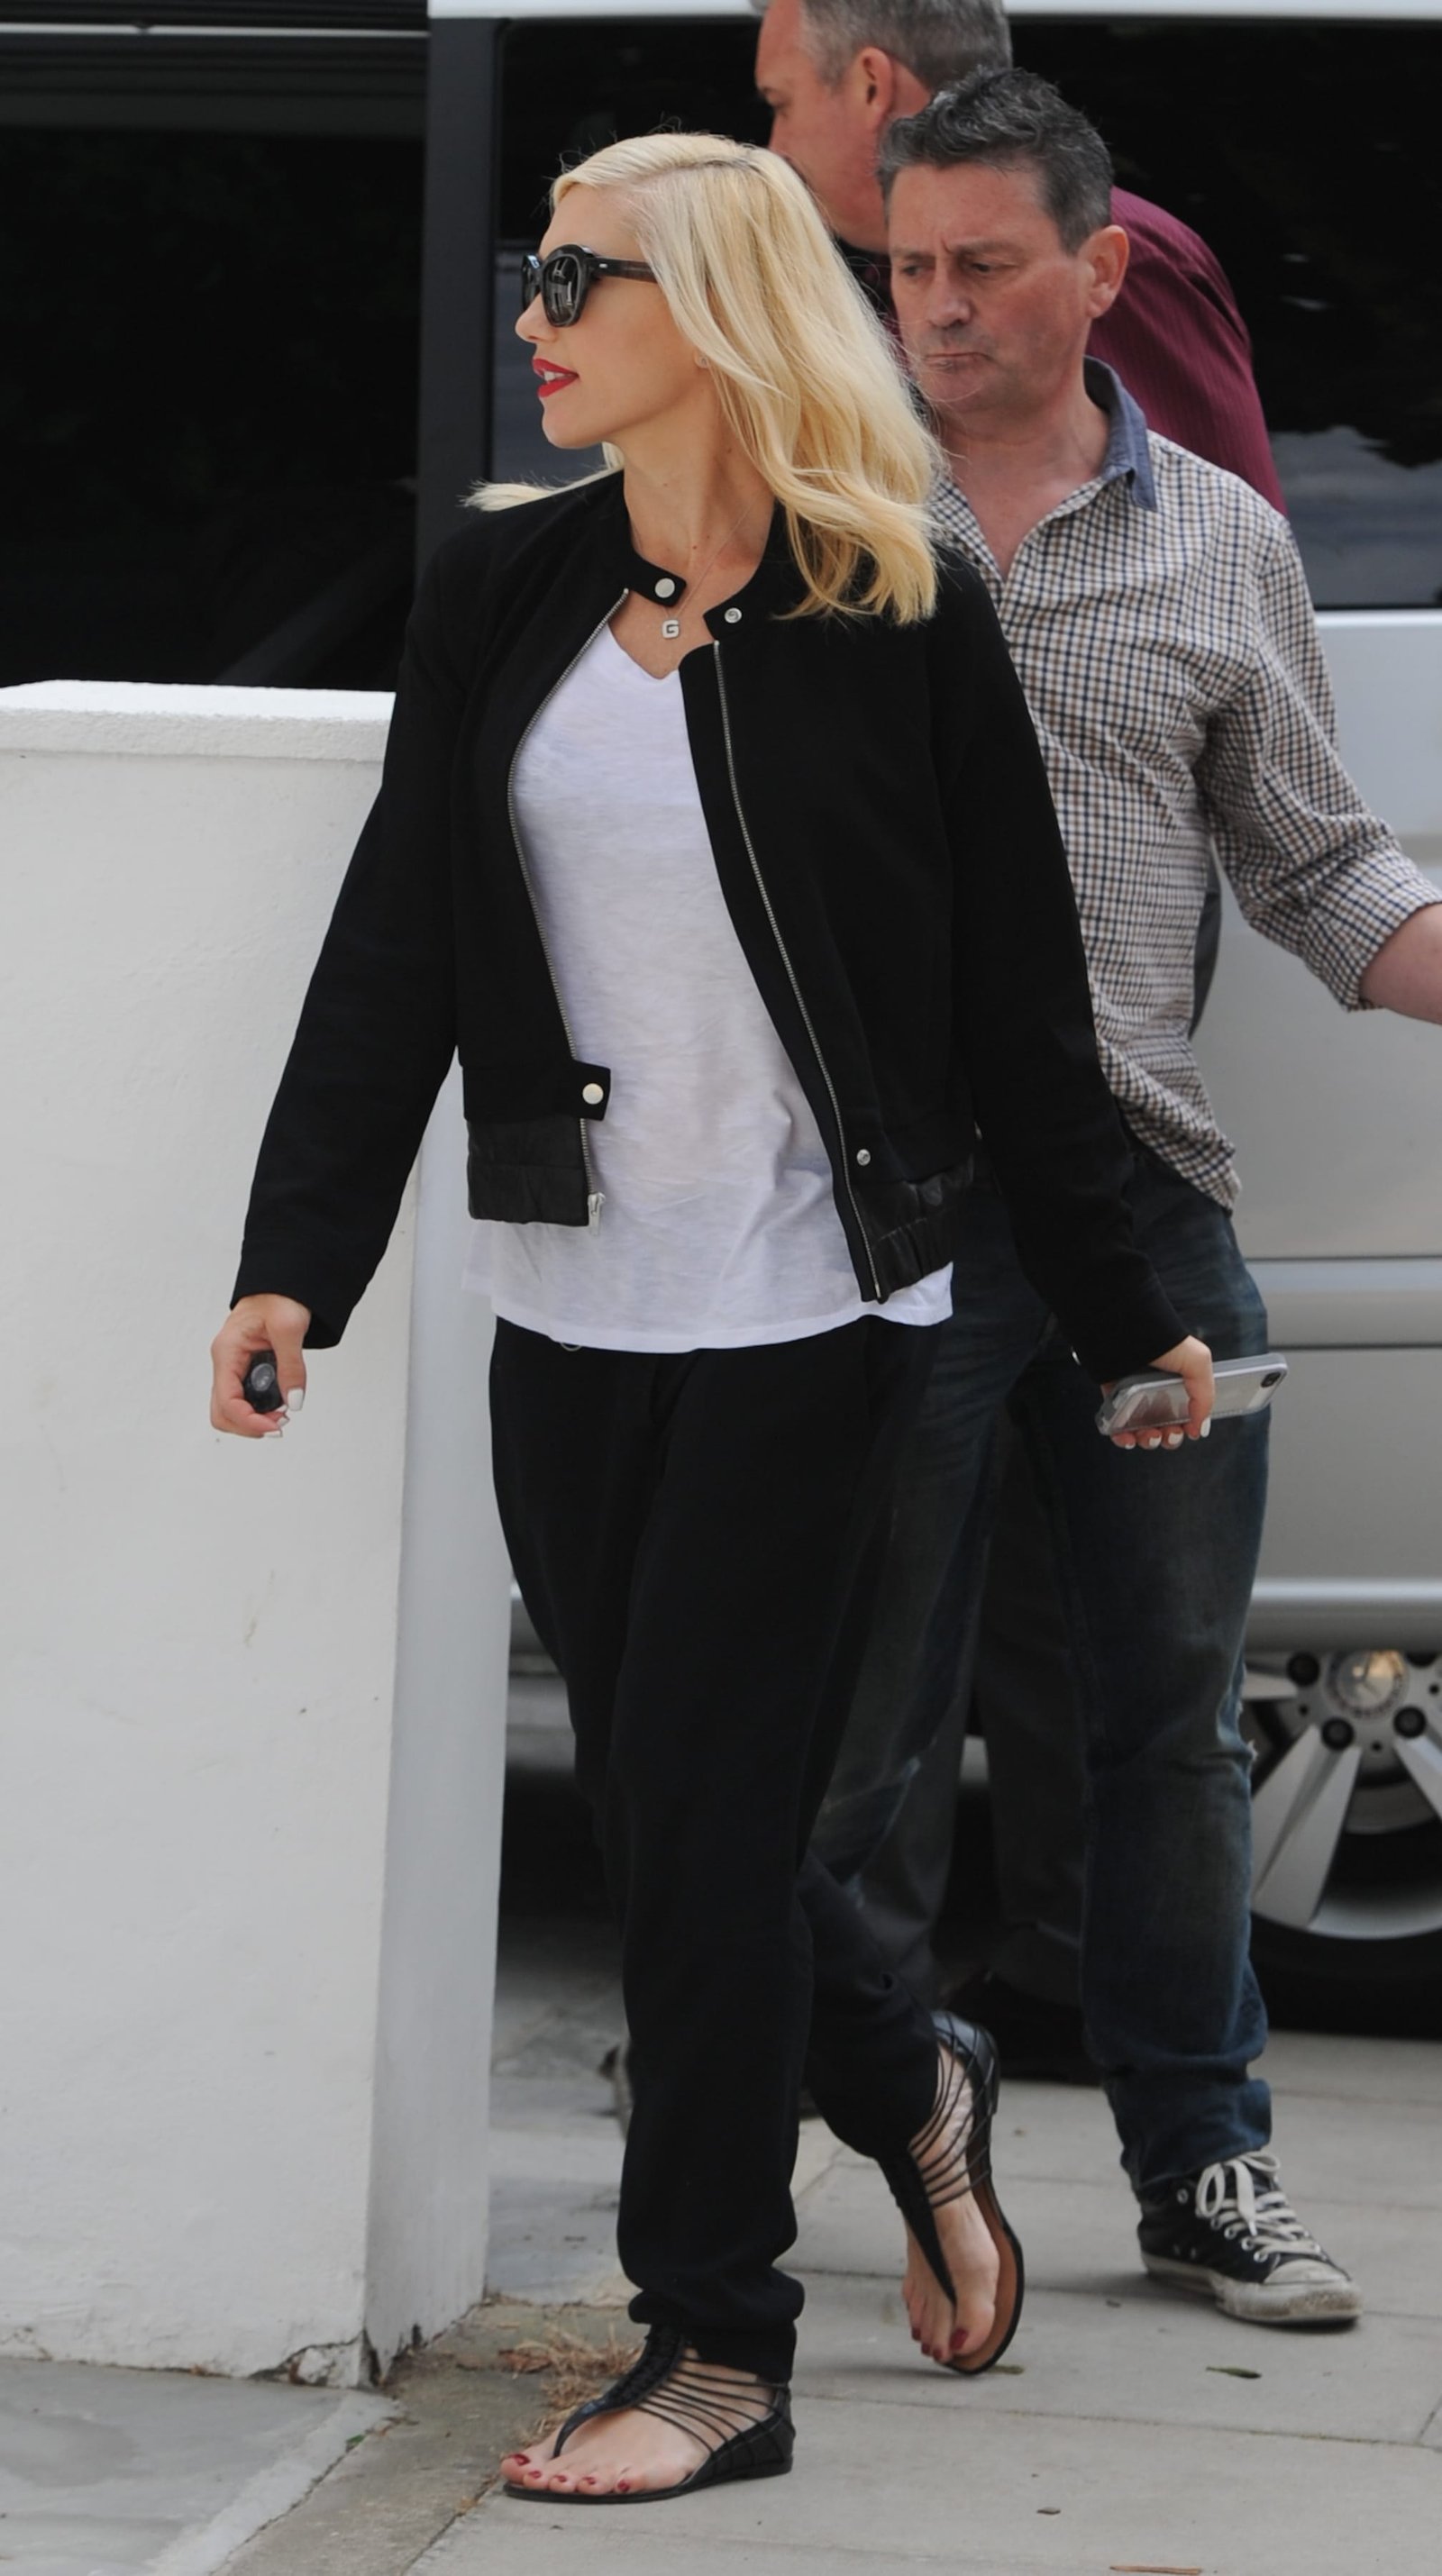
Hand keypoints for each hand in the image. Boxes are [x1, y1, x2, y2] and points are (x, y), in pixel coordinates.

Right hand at [210, 1295, 310, 1439]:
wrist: (281, 1283)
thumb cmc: (279, 1297)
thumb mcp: (289, 1329)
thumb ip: (292, 1367)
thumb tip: (293, 1402)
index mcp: (227, 1352)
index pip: (226, 1402)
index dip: (250, 1421)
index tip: (277, 1426)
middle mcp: (225, 1363)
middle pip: (222, 1413)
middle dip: (249, 1425)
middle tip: (280, 1424)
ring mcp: (233, 1368)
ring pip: (230, 1410)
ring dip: (253, 1419)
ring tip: (282, 1413)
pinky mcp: (244, 1370)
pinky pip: (243, 1399)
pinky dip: (258, 1409)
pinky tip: (278, 1403)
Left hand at [1103, 1333, 1213, 1452]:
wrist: (1125, 1333)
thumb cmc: (1162, 1342)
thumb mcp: (1198, 1363)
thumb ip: (1205, 1396)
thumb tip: (1200, 1426)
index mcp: (1178, 1384)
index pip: (1185, 1415)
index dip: (1187, 1427)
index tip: (1188, 1430)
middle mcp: (1156, 1392)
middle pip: (1165, 1428)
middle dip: (1169, 1438)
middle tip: (1169, 1434)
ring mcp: (1134, 1397)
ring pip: (1141, 1431)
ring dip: (1148, 1441)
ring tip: (1149, 1435)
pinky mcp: (1113, 1399)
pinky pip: (1117, 1427)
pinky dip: (1122, 1438)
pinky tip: (1127, 1438)